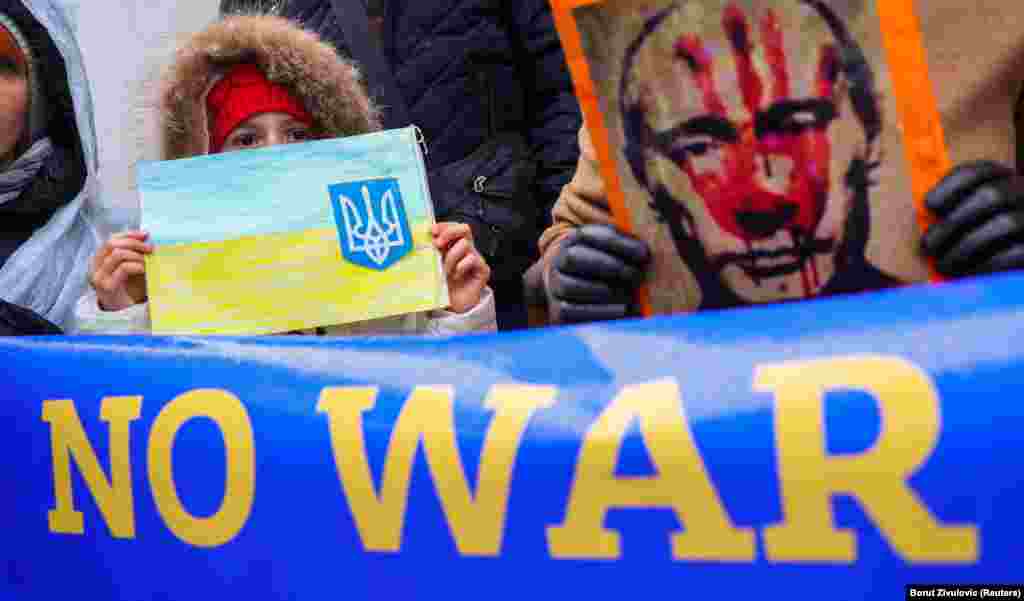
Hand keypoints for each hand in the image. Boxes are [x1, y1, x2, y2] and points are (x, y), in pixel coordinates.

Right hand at [90, 230, 152, 310]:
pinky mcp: (107, 286)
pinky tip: (145, 269)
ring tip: (149, 260)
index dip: (128, 234)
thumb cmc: (128, 291)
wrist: (123, 314)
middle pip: (112, 243)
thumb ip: (134, 256)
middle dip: (133, 242)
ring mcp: (100, 277)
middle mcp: (95, 266)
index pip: (111, 239)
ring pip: (117, 254)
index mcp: (99, 260)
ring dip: (137, 254)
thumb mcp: (130, 269)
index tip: (145, 234)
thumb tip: (148, 241)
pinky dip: (137, 265)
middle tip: (150, 248)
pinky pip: (123, 268)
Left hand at [432, 222, 490, 313]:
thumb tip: (420, 240)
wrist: (454, 306)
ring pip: (465, 244)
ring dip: (451, 257)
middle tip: (438, 244)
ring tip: (445, 270)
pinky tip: (456, 276)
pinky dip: (460, 267)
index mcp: (453, 246)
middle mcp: (466, 249)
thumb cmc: (443, 285)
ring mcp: (476, 258)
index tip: (432, 231)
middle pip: (464, 229)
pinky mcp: (482, 269)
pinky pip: (472, 259)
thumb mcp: (432, 266)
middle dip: (449, 232)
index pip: (452, 227)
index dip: (443, 226)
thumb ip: (430, 252)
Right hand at [544, 224, 650, 323]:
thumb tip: (645, 253)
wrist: (576, 296)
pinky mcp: (557, 312)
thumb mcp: (614, 254)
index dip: (616, 243)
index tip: (643, 253)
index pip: (588, 235)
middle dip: (607, 265)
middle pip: (572, 257)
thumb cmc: (606, 272)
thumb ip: (626, 248)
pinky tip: (621, 310)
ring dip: (603, 290)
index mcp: (573, 241)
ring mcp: (554, 287)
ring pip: (570, 286)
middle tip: (634, 275)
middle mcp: (557, 262)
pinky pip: (571, 311)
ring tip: (629, 295)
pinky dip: (599, 311)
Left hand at [921, 162, 1023, 277]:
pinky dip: (986, 265)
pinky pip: (1015, 253)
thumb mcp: (967, 218)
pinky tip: (968, 274)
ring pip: (1005, 223)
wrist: (1012, 257)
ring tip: (943, 265)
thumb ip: (950, 215)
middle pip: (990, 196)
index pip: (977, 171)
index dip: (950, 185)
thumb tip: (925, 224)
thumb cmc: (982, 241)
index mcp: (1001, 180)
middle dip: (952, 223)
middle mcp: (1023, 193)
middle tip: (928, 248)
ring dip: (965, 247)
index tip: (929, 205)